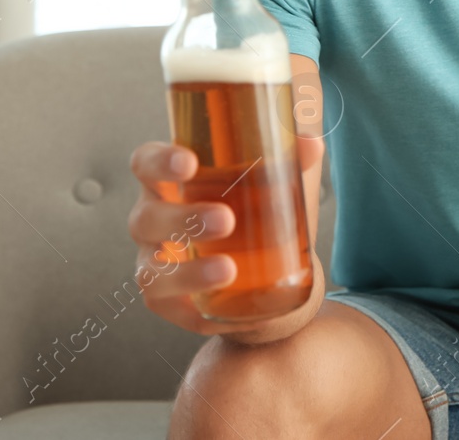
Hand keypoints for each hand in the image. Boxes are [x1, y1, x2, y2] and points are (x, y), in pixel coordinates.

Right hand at [126, 135, 324, 342]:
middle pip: (146, 218)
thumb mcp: (271, 178)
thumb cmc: (251, 205)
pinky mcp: (166, 299)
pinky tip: (234, 311)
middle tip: (227, 220)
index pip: (146, 162)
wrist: (260, 266)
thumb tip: (312, 145)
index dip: (159, 161)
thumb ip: (290, 158)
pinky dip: (198, 312)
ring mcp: (153, 261)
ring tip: (229, 270)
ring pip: (151, 270)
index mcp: (169, 179)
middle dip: (183, 219)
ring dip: (188, 273)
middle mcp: (152, 218)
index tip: (190, 163)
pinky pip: (170, 309)